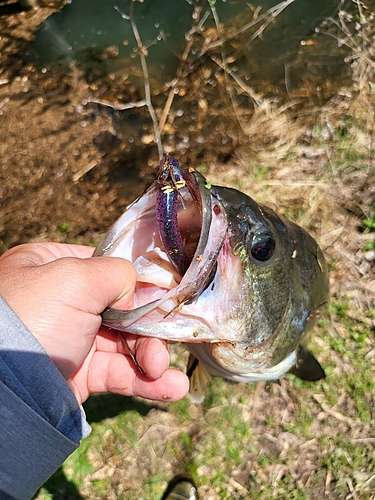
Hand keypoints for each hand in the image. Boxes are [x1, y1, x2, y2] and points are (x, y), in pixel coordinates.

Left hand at [0, 243, 188, 403]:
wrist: (3, 387)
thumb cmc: (33, 318)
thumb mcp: (75, 278)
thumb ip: (117, 273)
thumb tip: (139, 291)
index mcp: (54, 268)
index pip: (107, 270)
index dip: (139, 284)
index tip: (165, 297)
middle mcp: (63, 302)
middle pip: (123, 309)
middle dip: (149, 329)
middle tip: (165, 343)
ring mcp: (72, 338)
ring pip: (124, 344)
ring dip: (152, 358)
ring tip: (165, 375)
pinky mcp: (78, 373)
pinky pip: (118, 373)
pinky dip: (145, 382)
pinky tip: (170, 389)